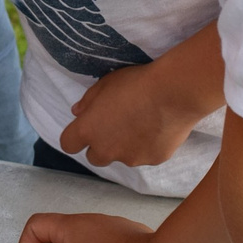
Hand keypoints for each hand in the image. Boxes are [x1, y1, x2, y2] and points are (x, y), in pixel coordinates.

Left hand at [59, 59, 206, 170]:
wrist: (174, 92)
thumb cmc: (136, 83)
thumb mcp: (105, 84)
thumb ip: (88, 101)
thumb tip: (77, 113)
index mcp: (88, 130)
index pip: (68, 144)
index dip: (75, 137)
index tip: (85, 127)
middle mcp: (106, 150)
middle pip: (95, 157)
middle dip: (101, 145)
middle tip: (116, 126)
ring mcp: (130, 158)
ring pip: (122, 156)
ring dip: (126, 145)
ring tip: (143, 122)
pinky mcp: (153, 160)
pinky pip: (146, 155)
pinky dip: (148, 145)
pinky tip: (159, 127)